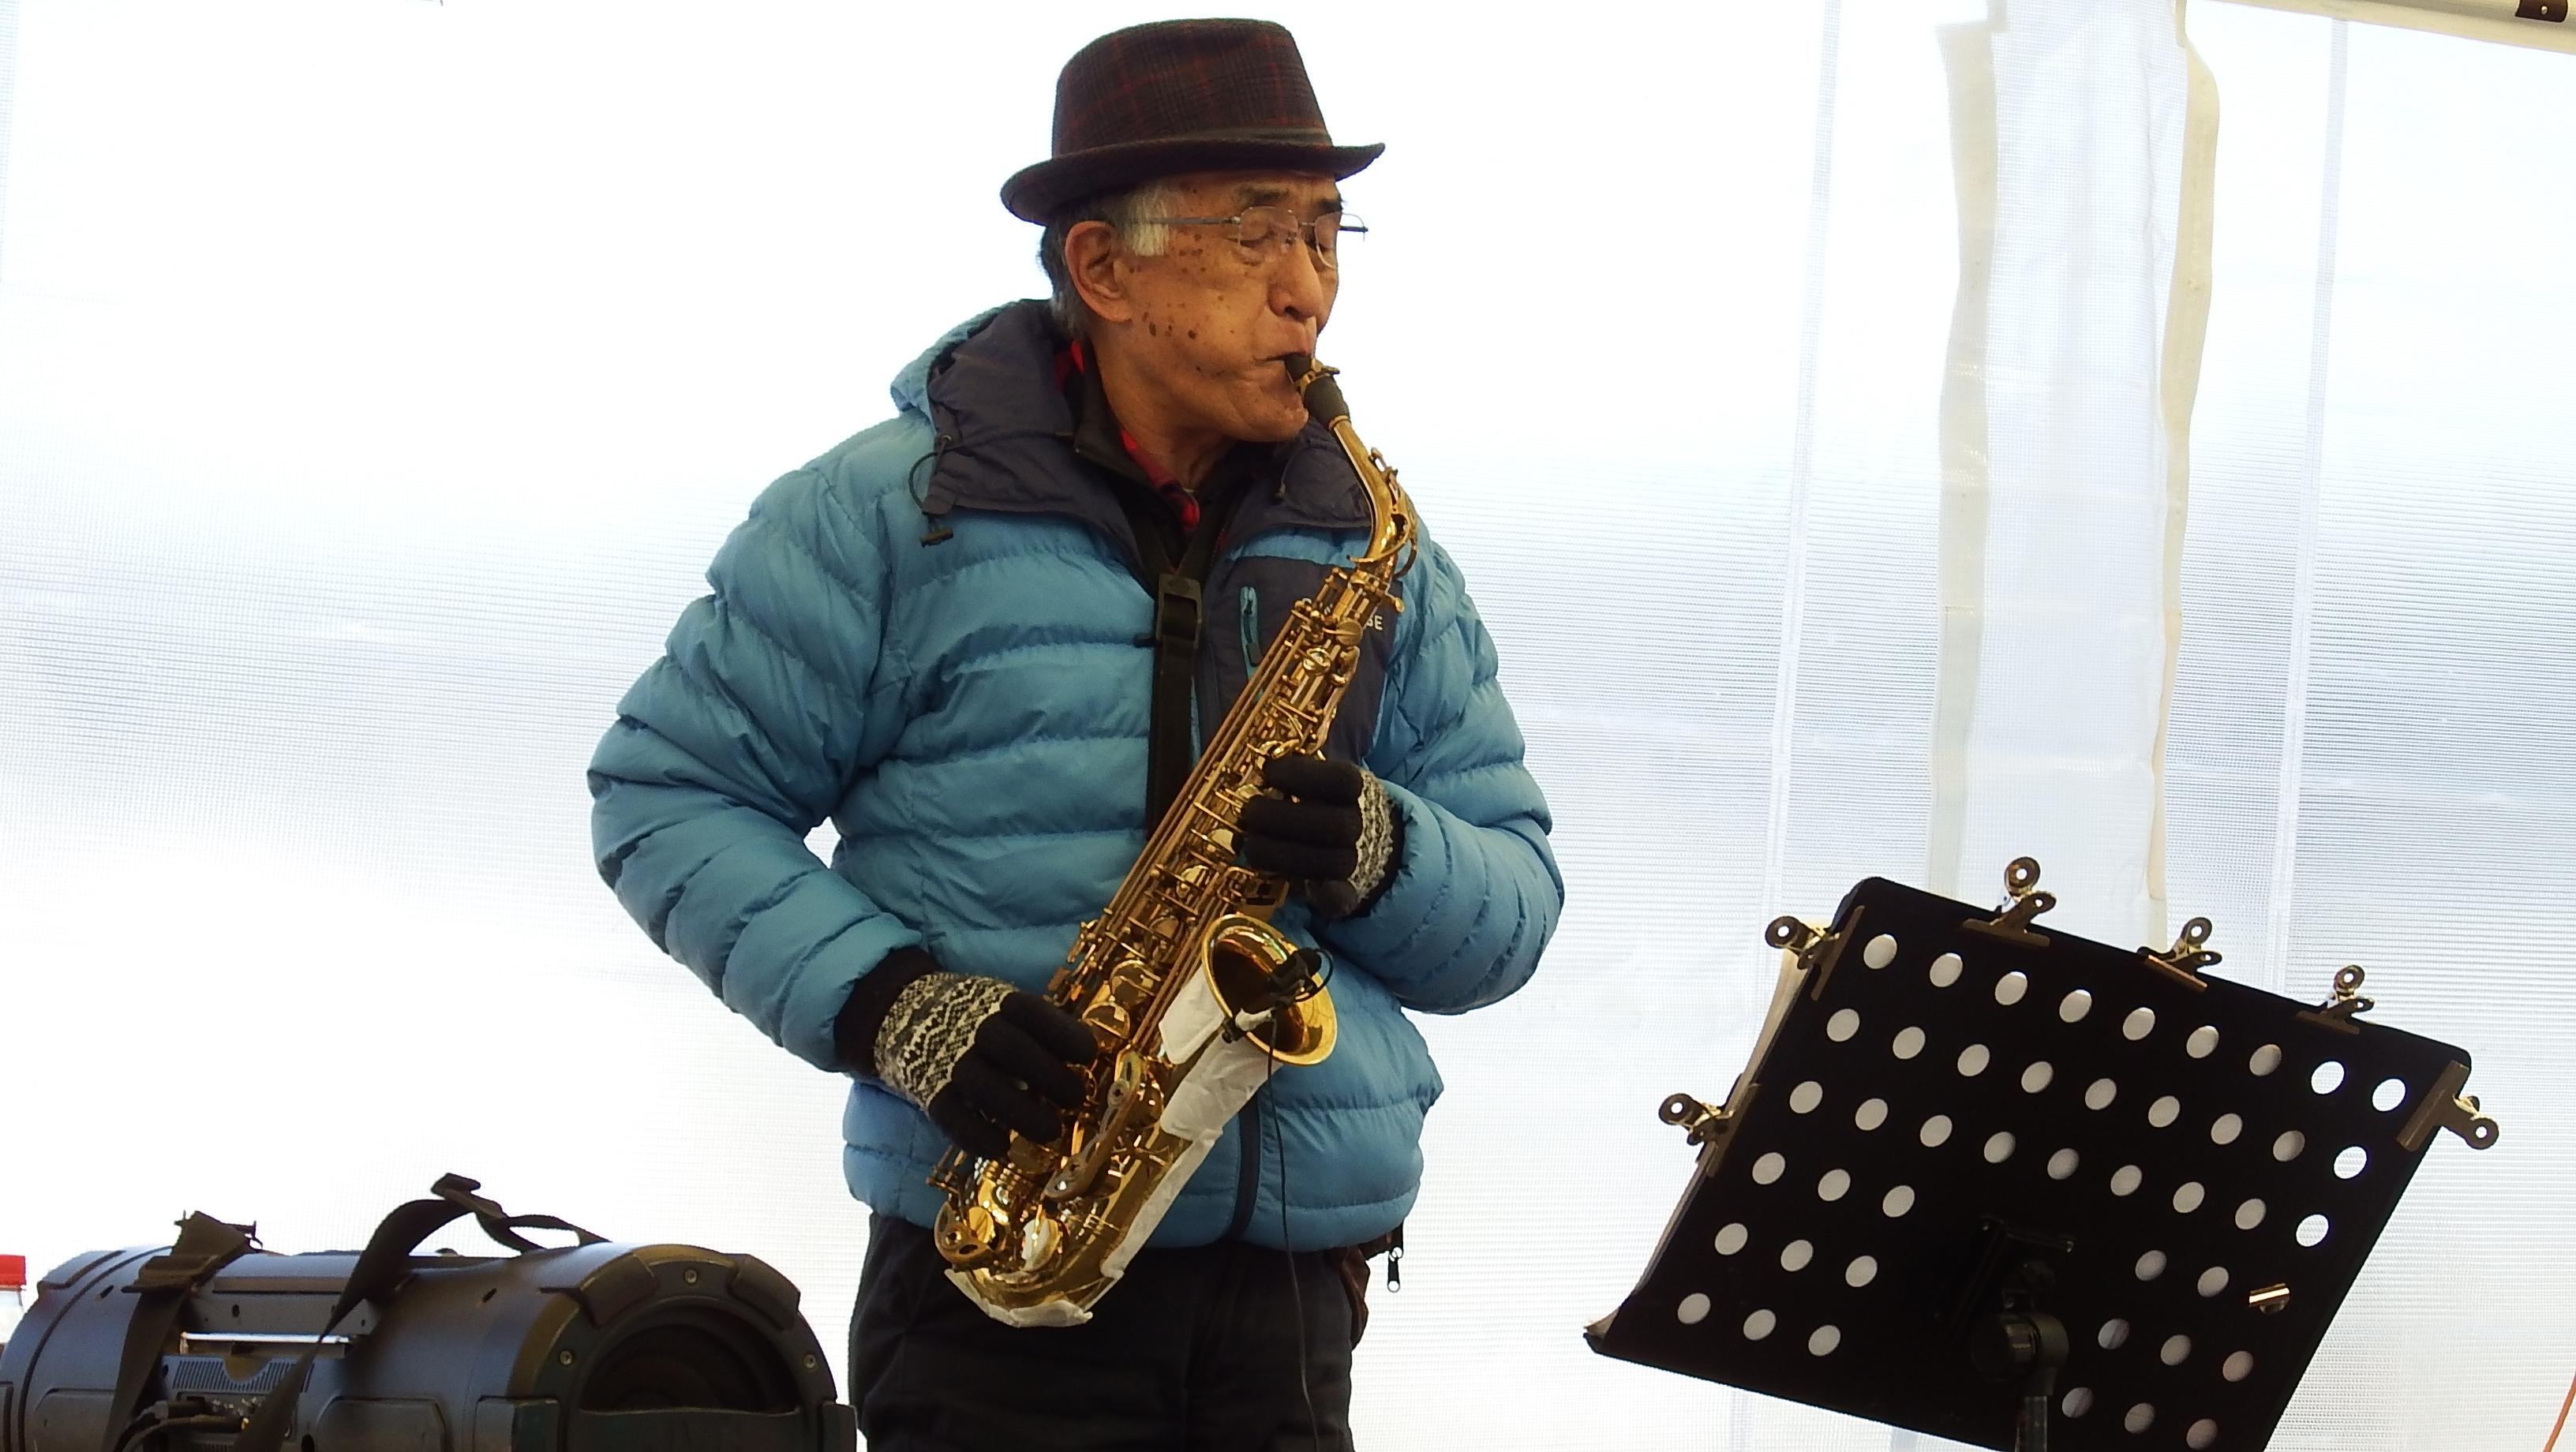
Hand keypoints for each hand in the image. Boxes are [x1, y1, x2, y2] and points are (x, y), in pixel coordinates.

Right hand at [871, 971, 1098, 1160]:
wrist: (900, 1013)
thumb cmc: (975, 1017)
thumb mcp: (1005, 1007)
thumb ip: (1038, 1029)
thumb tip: (1089, 1060)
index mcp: (998, 1003)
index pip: (1033, 1013)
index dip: (1064, 1034)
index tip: (1088, 1056)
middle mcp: (972, 1028)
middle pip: (1013, 1049)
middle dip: (1051, 1077)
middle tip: (1075, 1098)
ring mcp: (947, 1060)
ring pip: (985, 1087)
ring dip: (1024, 1113)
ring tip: (1051, 1130)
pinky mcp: (928, 1091)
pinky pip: (954, 1119)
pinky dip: (979, 1136)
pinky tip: (1002, 1147)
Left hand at [1236, 755, 1401, 917]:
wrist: (1365, 837)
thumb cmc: (1327, 800)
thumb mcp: (1320, 777)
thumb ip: (1296, 774)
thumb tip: (1257, 766)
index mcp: (1357, 790)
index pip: (1338, 780)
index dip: (1300, 775)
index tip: (1268, 771)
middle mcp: (1359, 825)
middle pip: (1333, 826)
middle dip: (1284, 819)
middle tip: (1249, 811)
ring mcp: (1356, 862)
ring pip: (1331, 863)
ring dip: (1283, 855)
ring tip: (1250, 842)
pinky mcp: (1347, 893)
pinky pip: (1339, 899)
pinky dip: (1323, 897)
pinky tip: (1297, 885)